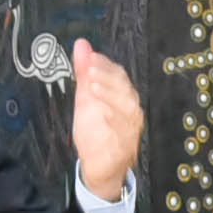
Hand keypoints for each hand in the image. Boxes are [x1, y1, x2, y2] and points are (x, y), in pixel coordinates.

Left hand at [71, 39, 143, 203]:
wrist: (101, 167)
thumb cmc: (96, 131)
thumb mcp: (86, 99)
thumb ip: (84, 73)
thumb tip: (82, 45)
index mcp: (122, 97)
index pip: (118, 75)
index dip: (105, 65)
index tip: (90, 58)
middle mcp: (130, 111)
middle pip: (125, 89)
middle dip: (107, 78)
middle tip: (89, 71)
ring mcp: (130, 130)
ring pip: (128, 109)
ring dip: (110, 96)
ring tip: (93, 87)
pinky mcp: (126, 148)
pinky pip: (125, 134)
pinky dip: (115, 123)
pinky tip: (104, 114)